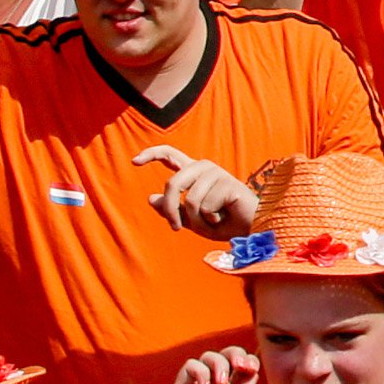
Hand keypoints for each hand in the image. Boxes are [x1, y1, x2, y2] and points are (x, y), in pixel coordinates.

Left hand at [136, 146, 260, 239]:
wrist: (250, 229)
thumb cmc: (222, 223)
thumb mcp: (191, 220)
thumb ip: (172, 209)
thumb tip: (151, 198)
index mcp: (194, 173)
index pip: (170, 155)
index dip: (152, 155)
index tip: (134, 161)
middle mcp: (204, 168)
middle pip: (172, 184)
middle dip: (170, 210)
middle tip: (175, 228)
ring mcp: (217, 174)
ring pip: (189, 201)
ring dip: (196, 220)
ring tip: (212, 221)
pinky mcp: (228, 184)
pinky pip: (205, 207)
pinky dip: (210, 220)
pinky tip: (223, 217)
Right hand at [160, 345, 257, 383]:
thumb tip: (252, 368)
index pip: (242, 364)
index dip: (249, 359)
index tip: (253, 368)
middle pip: (226, 354)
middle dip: (235, 353)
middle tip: (240, 366)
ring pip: (208, 356)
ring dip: (219, 363)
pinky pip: (189, 366)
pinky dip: (200, 371)